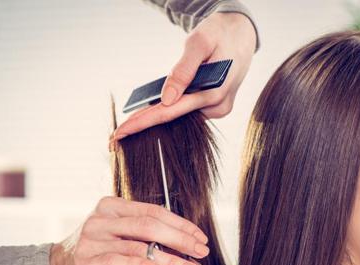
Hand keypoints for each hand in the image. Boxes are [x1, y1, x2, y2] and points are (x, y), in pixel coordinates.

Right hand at [49, 196, 209, 264]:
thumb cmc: (97, 252)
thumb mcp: (120, 235)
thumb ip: (144, 232)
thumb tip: (185, 240)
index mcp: (112, 206)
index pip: (153, 211)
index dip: (180, 224)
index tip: (200, 237)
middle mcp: (101, 219)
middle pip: (148, 226)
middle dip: (180, 240)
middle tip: (201, 252)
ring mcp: (91, 239)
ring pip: (137, 246)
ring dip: (169, 259)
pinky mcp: (85, 261)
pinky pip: (116, 261)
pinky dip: (138, 264)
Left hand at [112, 11, 256, 139]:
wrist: (242, 34)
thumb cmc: (220, 34)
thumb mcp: (199, 43)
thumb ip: (183, 70)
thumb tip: (166, 98)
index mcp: (216, 92)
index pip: (173, 111)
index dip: (144, 121)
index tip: (120, 132)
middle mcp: (219, 106)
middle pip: (175, 117)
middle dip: (146, 123)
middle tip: (116, 134)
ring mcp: (219, 109)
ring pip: (182, 115)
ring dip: (158, 116)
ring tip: (130, 122)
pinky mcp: (216, 106)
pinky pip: (189, 110)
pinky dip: (172, 109)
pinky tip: (152, 110)